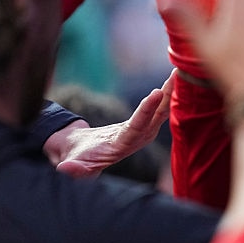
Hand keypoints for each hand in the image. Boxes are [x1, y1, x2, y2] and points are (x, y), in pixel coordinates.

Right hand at [45, 76, 172, 178]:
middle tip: (177, 77)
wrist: (82, 155)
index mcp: (121, 146)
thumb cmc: (76, 159)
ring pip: (160, 110)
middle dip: (166, 97)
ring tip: (177, 73)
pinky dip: (165, 93)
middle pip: (156, 117)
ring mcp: (143, 132)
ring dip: (169, 92)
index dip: (146, 111)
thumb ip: (72, 169)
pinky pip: (157, 108)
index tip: (155, 93)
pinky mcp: (143, 124)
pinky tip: (172, 79)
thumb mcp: (71, 165)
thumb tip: (66, 169)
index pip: (137, 127)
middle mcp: (138, 139)